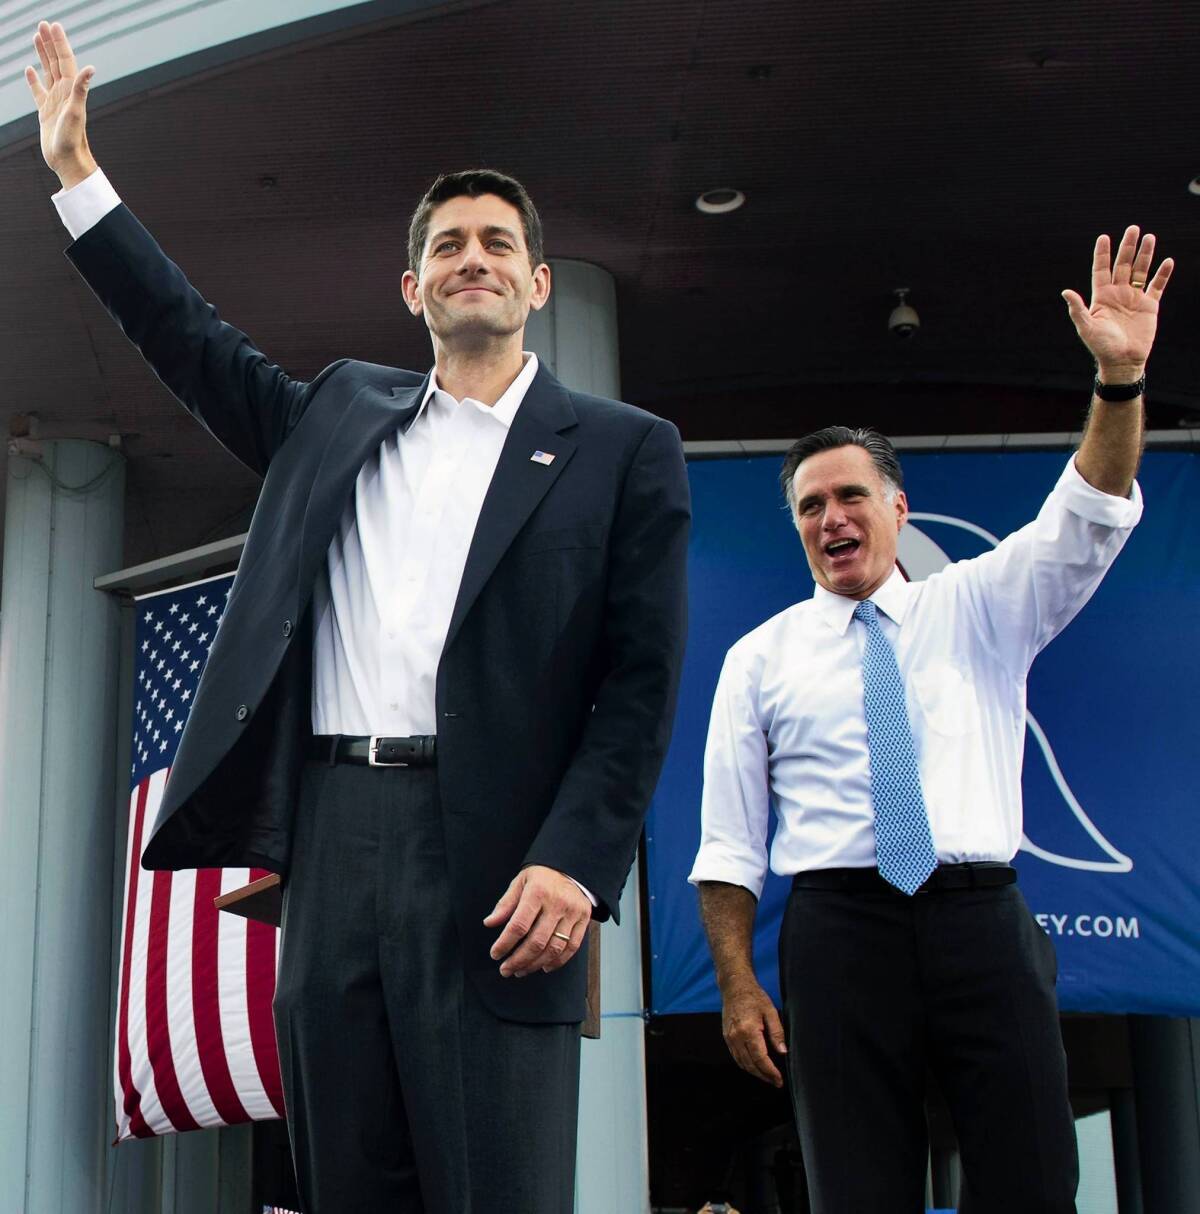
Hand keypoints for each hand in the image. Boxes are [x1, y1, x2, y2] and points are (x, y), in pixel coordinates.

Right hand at [25, 21, 96, 188]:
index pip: (65, 60)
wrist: (68, 161)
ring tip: (36, 38)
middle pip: (56, 62)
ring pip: (47, 72)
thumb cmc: (73, 139)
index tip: (53, 25)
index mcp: (71, 91)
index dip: (60, 42)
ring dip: (42, 55)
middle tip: (43, 24)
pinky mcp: (45, 112)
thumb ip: (82, 89)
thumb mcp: (76, 112)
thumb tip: (91, 68)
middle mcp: (64, 94)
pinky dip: (33, 79)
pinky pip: (38, 91)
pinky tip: (29, 70)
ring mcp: (54, 102)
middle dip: (50, 43)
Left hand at [484, 865, 591, 977]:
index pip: (519, 925)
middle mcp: (557, 903)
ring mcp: (573, 912)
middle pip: (537, 941)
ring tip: (521, 970)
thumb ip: (505, 904)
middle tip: (506, 970)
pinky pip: (572, 947)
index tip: (495, 954)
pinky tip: (544, 966)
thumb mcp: (520, 882)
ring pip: (554, 948)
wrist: (570, 868)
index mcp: (538, 892)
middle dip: (518, 960)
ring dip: (535, 964)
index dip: (505, 943)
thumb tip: (489, 923)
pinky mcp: (584, 919)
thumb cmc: (541, 877)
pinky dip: (557, 961)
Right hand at [720, 977, 786, 1087]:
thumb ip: (777, 1032)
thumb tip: (783, 1052)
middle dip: (764, 1076)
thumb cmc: (755, 997)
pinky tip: (755, 1067)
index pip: (760, 1058)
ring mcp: (729, 1038)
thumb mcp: (770, 1011)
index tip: (779, 1080)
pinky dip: (746, 1065)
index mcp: (749, 1030)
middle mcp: (737, 1037)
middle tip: (776, 1082)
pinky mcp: (726, 1037)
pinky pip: (736, 1057)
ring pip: (742, 1063)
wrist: (734, 986)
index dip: (770, 1072)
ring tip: (767, 1077)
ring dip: (755, 1073)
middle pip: (751, 1064)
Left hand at [1062, 226, 1172, 381]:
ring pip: (1140, 271)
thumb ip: (1077, 309)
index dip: (1102, 254)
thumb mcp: (1087, 327)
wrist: (1122, 362)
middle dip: (1127, 247)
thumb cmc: (1101, 347)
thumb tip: (1065, 292)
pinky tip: (1167, 261)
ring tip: (1149, 237)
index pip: (1101, 270)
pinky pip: (1157, 286)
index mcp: (1101, 297)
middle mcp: (1118, 294)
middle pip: (1123, 265)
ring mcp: (1134, 298)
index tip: (1104, 237)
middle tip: (1133, 229)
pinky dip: (1162, 274)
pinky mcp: (1150, 306)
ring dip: (1145, 255)